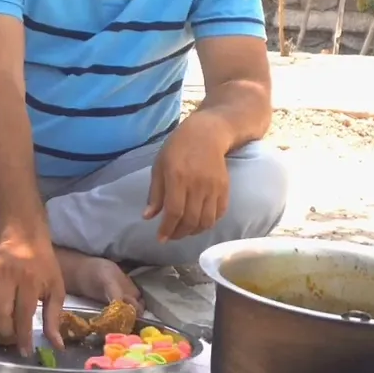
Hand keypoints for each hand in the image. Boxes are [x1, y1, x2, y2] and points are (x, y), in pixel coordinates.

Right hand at [0, 237, 65, 354]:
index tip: (25, 351)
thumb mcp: (56, 290)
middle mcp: (9, 277)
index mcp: (30, 283)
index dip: (23, 337)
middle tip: (11, 333)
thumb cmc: (44, 266)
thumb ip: (54, 318)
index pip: (23, 315)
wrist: (27, 238)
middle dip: (5, 329)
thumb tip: (56, 346)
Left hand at [144, 114, 231, 241]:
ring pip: (206, 220)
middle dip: (179, 233)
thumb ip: (155, 193)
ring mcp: (214, 187)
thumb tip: (148, 217)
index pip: (174, 212)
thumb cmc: (178, 148)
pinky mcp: (225, 188)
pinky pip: (219, 213)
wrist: (207, 133)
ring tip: (184, 231)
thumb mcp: (159, 166)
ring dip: (194, 231)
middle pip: (190, 220)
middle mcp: (197, 185)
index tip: (160, 239)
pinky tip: (198, 223)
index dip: (167, 229)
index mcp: (178, 178)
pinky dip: (209, 223)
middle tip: (170, 236)